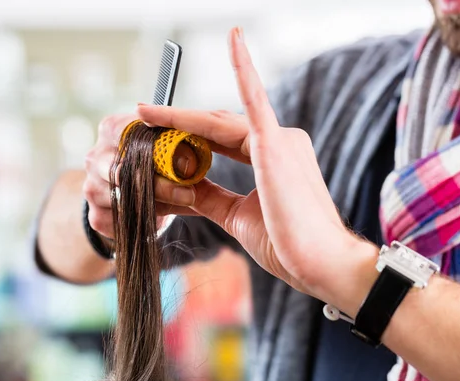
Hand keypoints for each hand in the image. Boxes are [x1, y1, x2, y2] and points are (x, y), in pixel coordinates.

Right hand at [82, 114, 199, 238]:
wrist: (140, 189)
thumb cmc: (157, 159)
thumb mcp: (172, 148)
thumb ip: (182, 151)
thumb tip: (188, 165)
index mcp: (111, 129)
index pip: (132, 137)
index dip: (161, 152)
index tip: (188, 165)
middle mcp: (95, 157)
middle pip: (125, 173)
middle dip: (161, 186)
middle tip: (189, 194)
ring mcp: (91, 188)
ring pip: (125, 201)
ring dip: (157, 207)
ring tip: (181, 204)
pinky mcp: (95, 215)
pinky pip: (121, 224)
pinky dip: (145, 223)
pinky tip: (159, 215)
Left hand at [137, 27, 378, 316]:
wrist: (316, 263)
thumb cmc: (286, 243)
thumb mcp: (235, 215)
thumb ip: (210, 195)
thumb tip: (183, 186)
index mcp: (271, 158)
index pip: (221, 140)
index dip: (189, 136)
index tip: (161, 134)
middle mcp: (278, 141)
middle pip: (217, 126)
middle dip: (178, 124)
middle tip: (142, 116)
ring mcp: (279, 138)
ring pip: (218, 121)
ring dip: (181, 116)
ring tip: (146, 111)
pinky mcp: (275, 142)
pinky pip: (255, 98)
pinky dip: (244, 67)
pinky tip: (233, 38)